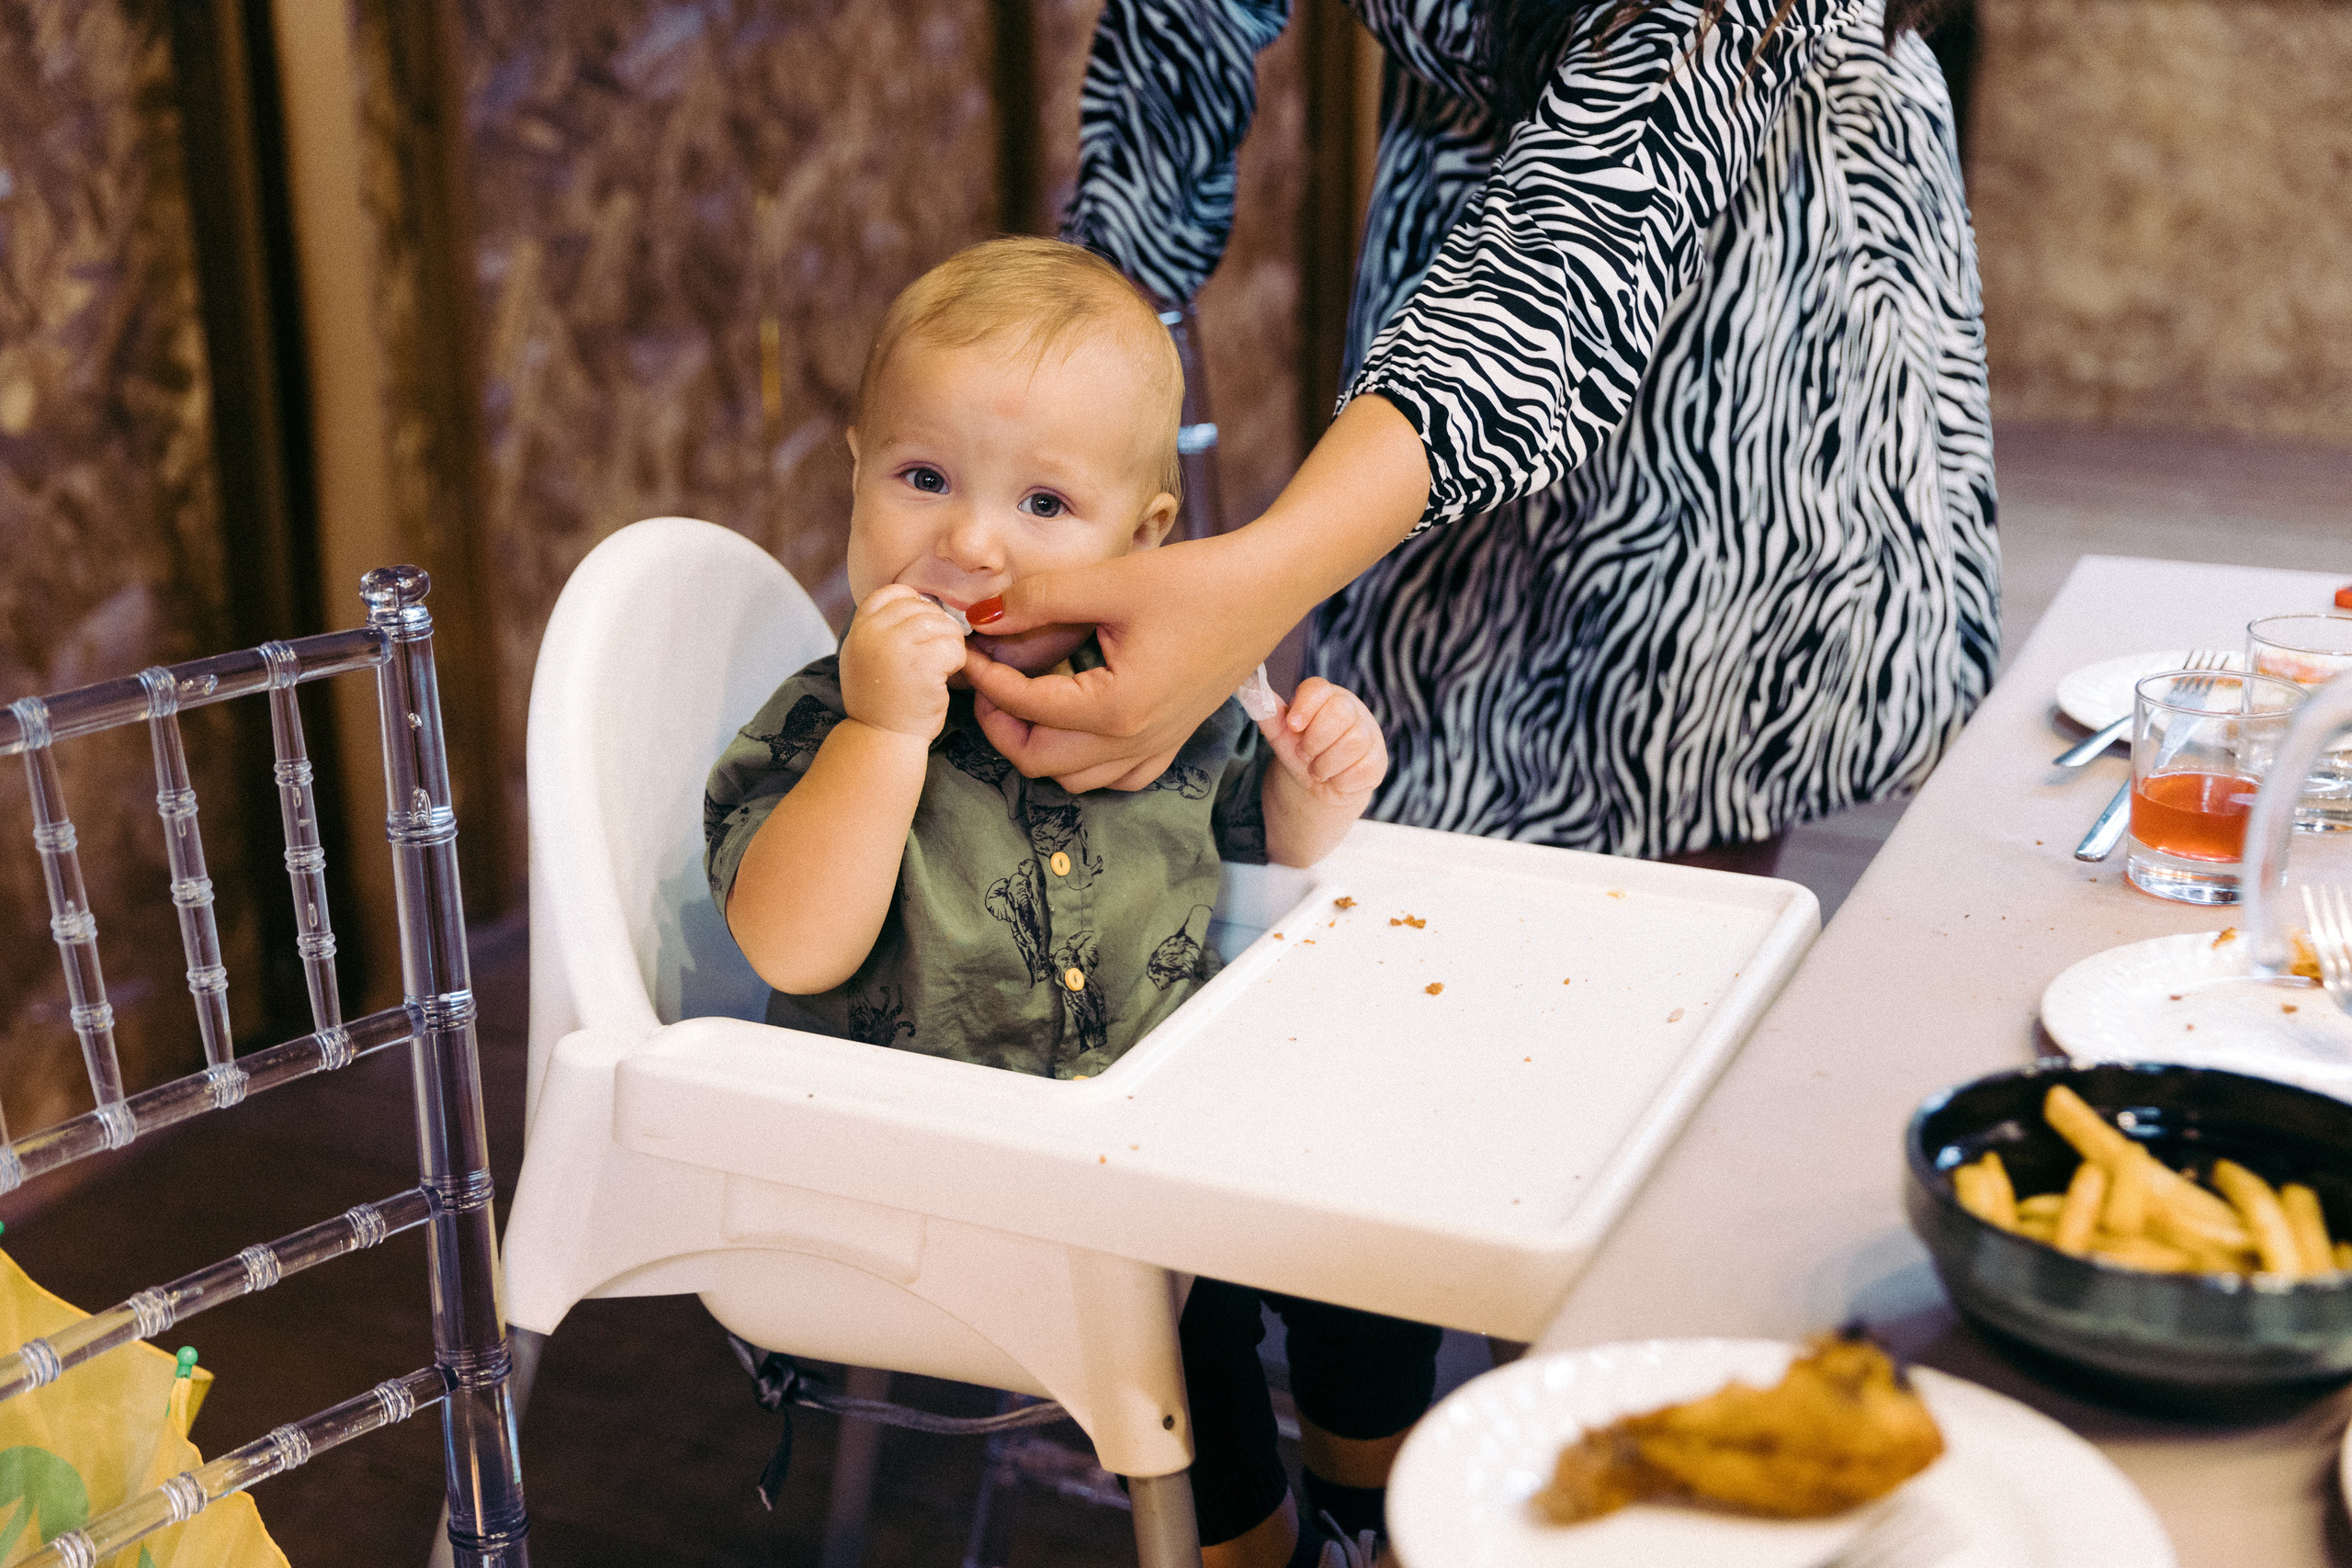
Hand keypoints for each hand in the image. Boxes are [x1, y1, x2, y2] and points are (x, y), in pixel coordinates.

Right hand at [840, 585, 968, 740]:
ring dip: (950, 643)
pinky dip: (957, 660)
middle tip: (938, 652)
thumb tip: (919, 605)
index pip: (893, 592)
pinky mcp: (922, 663)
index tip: (922, 628)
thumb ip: (880, 630)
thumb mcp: (864, 657)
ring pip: (941, 624)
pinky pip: (954, 646)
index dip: (914, 604)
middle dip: (938, 626)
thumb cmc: (880, 702)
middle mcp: (874, 632)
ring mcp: (897, 646)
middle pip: (921, 606)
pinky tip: (946, 677)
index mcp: (860, 628)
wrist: (881, 740)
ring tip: (942, 665)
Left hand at [965, 530, 1283, 790]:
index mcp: (1117, 706)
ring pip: (1076, 779)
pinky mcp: (1174, 738)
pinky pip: (1118, 777)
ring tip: (1022, 701)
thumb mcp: (1110, 581)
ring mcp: (1158, 745)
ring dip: (1039, 748)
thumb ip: (1039, 601)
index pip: (1027, 706)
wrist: (1269, 587)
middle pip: (1040, 762)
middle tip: (986, 684)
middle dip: (1001, 726)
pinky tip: (1075, 724)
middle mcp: (1136, 739)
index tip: (967, 649)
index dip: (986, 679)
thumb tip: (981, 617)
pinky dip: (1085, 762)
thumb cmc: (1197, 581)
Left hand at [1261, 678, 1386, 807]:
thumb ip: (1265, 711)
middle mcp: (1352, 710)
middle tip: (1305, 753)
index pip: (1318, 688)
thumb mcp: (1281, 733)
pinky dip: (1340, 781)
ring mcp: (1369, 735)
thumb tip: (1246, 685)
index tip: (1292, 725)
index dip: (1305, 706)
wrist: (1321, 783)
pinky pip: (1362, 770)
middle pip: (1340, 713)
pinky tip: (1336, 778)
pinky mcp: (1378, 762)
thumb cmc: (1302, 750)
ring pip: (1352, 744)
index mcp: (1326, 696)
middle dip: (1314, 740)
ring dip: (1324, 765)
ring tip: (1318, 768)